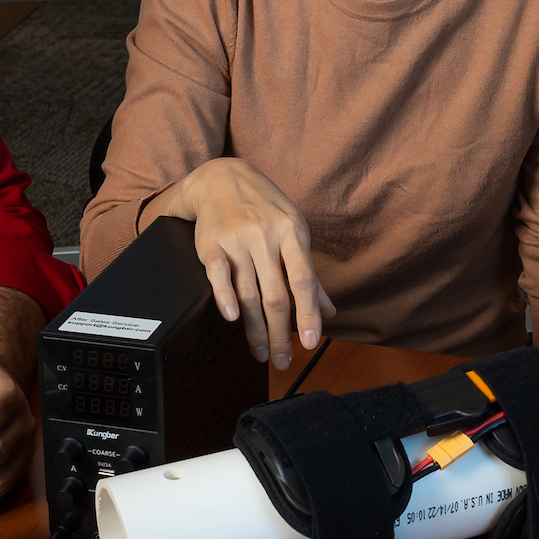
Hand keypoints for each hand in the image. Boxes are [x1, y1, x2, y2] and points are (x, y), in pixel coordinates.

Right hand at [154, 157, 335, 369]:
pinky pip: (218, 275)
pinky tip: (232, 319)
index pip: (304, 280)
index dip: (309, 314)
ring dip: (255, 329)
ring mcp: (236, 240)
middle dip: (280, 334)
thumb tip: (328, 310)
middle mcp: (264, 236)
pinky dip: (224, 298)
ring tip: (261, 352)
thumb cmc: (264, 207)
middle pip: (275, 295)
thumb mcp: (293, 230)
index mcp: (292, 232)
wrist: (221, 178)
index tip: (312, 342)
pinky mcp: (210, 243)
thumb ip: (309, 272)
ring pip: (248, 293)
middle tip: (283, 360)